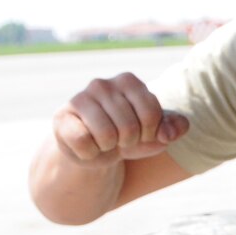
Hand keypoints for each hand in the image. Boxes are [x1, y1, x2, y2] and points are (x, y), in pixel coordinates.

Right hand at [52, 74, 188, 165]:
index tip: (143, 134)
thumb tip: (170, 133)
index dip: (151, 134)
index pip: (152, 114)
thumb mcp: (156, 133)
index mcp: (129, 81)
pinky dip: (91, 153)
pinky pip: (84, 142)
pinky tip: (88, 146)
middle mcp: (103, 84)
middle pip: (130, 127)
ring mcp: (79, 98)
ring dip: (110, 148)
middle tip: (120, 140)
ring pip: (106, 135)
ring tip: (105, 142)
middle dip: (129, 142)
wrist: (96, 150)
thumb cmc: (129, 136)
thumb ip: (173, 127)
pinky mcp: (62, 118)